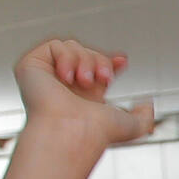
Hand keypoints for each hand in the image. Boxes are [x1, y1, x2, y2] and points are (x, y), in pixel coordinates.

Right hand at [12, 39, 154, 150]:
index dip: (109, 61)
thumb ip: (144, 116)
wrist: (74, 131)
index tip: (123, 62)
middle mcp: (66, 86)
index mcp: (86, 96)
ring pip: (72, 47)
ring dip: (85, 60)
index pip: (95, 68)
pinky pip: (54, 45)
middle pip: (88, 53)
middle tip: (104, 79)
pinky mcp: (31, 67)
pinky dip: (67, 57)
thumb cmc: (99, 132)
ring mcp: (47, 76)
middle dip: (101, 61)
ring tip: (84, 81)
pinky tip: (67, 77)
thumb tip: (147, 105)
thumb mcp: (132, 126)